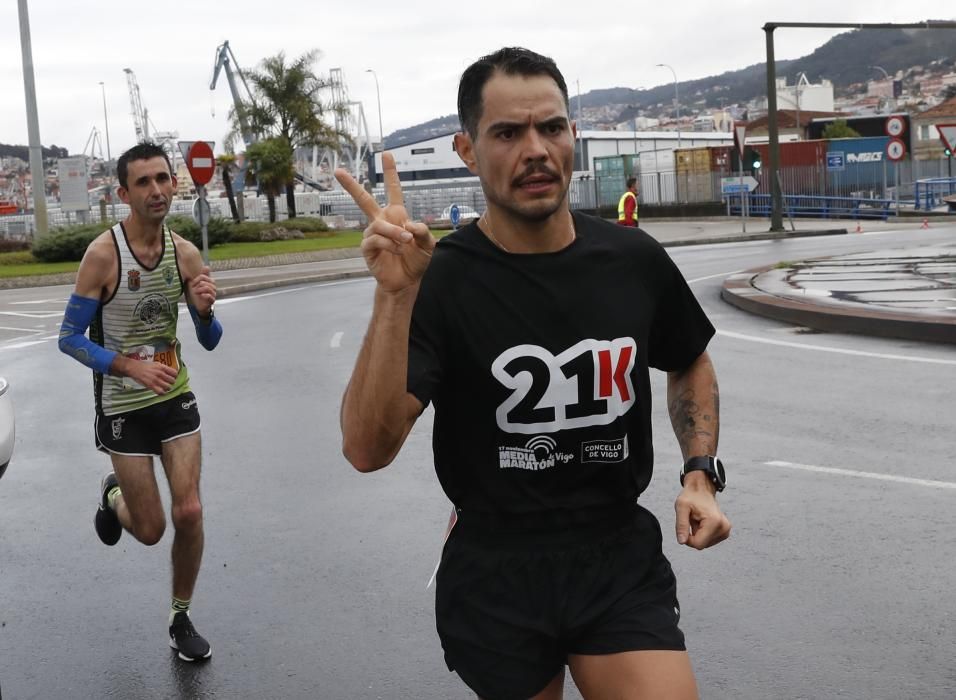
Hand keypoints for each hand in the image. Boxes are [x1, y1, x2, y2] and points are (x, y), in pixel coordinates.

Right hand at [120, 357, 178, 394]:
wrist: (134, 368)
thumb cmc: (144, 365)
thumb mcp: (156, 364)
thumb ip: (163, 368)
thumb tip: (170, 372)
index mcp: (162, 367)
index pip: (175, 373)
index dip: (174, 376)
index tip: (172, 377)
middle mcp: (160, 373)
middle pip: (173, 381)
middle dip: (171, 383)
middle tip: (168, 383)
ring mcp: (156, 380)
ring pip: (168, 387)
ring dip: (167, 388)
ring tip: (165, 388)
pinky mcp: (151, 385)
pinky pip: (160, 392)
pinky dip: (162, 393)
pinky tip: (161, 392)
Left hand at [188, 265, 216, 314]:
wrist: (199, 305)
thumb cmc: (199, 294)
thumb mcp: (198, 284)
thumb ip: (203, 275)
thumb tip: (207, 266)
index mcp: (210, 282)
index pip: (203, 276)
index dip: (196, 280)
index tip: (192, 284)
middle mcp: (213, 287)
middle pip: (205, 282)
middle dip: (197, 286)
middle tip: (194, 289)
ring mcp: (213, 294)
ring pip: (207, 288)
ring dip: (199, 290)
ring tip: (196, 293)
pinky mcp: (212, 300)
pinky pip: (209, 296)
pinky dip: (204, 295)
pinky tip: (201, 296)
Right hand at [335, 153, 435, 292]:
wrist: (407, 281)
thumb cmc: (416, 261)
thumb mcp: (428, 244)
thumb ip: (423, 231)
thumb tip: (408, 224)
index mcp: (396, 215)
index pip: (393, 190)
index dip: (390, 172)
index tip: (386, 154)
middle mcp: (381, 221)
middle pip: (363, 200)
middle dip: (351, 185)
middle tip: (337, 171)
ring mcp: (372, 234)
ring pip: (379, 225)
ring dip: (394, 233)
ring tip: (406, 242)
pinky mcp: (367, 248)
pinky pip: (375, 240)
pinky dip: (389, 244)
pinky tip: (397, 250)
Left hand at [674, 474, 730, 549]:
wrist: (701, 489)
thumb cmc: (691, 496)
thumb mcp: (681, 507)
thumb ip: (681, 525)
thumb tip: (682, 541)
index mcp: (714, 522)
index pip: (698, 544)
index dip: (687, 539)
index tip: (685, 527)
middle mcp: (724, 527)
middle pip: (702, 545)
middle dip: (693, 535)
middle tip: (692, 520)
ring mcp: (726, 530)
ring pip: (705, 544)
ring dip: (698, 534)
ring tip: (697, 520)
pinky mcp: (725, 532)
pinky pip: (709, 540)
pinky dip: (703, 533)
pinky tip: (702, 522)